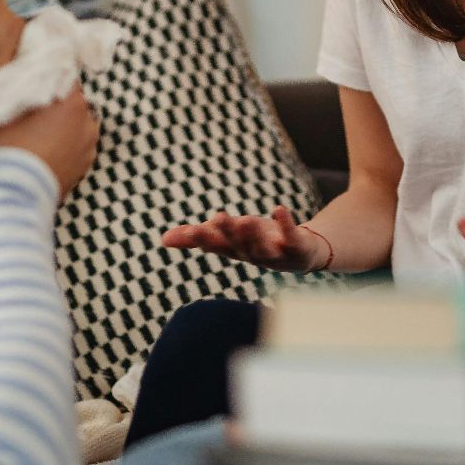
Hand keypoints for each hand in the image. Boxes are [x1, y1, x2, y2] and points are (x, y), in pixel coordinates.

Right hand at [0, 85, 98, 194]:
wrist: (13, 197)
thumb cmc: (5, 150)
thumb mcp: (4, 110)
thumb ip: (20, 90)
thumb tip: (23, 79)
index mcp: (73, 102)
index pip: (64, 76)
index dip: (47, 77)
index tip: (32, 83)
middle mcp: (88, 122)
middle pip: (71, 103)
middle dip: (54, 105)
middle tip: (30, 112)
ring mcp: (88, 148)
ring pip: (74, 127)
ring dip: (60, 128)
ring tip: (35, 137)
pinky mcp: (84, 169)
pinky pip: (74, 149)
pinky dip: (62, 148)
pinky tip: (42, 154)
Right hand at [160, 206, 326, 272]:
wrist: (301, 252)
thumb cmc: (258, 242)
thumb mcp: (227, 237)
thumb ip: (197, 238)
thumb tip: (162, 239)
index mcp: (234, 251)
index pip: (216, 246)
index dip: (205, 240)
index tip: (193, 230)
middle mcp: (253, 255)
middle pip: (239, 246)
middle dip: (229, 234)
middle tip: (218, 218)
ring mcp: (276, 254)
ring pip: (262, 248)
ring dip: (253, 235)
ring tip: (245, 219)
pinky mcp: (297, 247)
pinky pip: (291, 236)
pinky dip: (286, 224)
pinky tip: (279, 208)